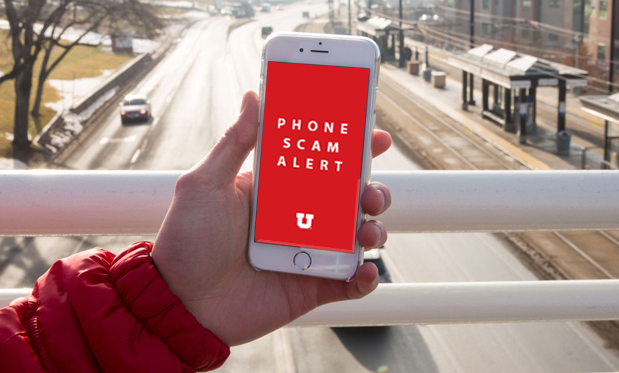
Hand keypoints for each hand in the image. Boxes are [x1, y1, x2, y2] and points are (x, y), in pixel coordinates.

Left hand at [152, 91, 391, 345]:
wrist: (180, 305)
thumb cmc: (185, 243)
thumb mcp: (204, 184)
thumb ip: (235, 142)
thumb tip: (253, 97)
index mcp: (273, 190)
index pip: (320, 162)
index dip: (349, 148)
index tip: (373, 134)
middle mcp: (295, 219)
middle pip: (348, 198)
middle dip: (369, 189)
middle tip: (368, 191)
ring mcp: (306, 252)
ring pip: (356, 235)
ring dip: (373, 229)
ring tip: (366, 231)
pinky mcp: (311, 286)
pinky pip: (349, 281)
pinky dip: (366, 277)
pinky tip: (364, 270)